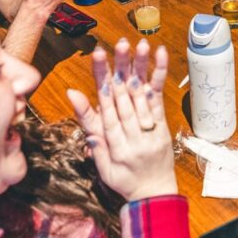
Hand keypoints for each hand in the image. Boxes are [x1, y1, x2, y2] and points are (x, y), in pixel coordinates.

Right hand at [67, 38, 176, 200]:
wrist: (153, 194)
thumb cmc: (122, 179)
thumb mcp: (100, 162)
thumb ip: (90, 129)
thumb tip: (73, 96)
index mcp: (115, 146)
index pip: (106, 106)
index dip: (102, 79)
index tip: (98, 55)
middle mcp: (134, 136)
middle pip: (126, 97)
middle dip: (122, 67)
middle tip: (118, 43)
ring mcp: (151, 131)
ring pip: (143, 95)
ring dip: (141, 67)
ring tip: (139, 44)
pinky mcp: (164, 126)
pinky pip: (160, 99)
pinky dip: (159, 77)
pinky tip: (161, 56)